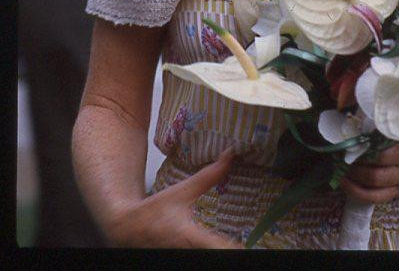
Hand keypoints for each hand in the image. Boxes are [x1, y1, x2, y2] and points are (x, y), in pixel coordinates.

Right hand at [104, 148, 242, 247]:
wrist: (127, 229)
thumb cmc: (154, 211)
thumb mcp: (182, 192)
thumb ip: (209, 177)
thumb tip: (229, 156)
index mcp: (191, 237)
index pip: (222, 249)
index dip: (238, 247)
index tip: (253, 242)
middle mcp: (188, 253)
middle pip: (218, 257)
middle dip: (232, 250)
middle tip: (249, 243)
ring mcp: (182, 260)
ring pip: (210, 260)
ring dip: (221, 252)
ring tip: (236, 244)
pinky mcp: (179, 263)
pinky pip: (201, 260)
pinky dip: (209, 254)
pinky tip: (218, 246)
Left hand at [341, 124, 398, 204]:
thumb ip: (388, 125)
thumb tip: (358, 117)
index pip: (383, 156)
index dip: (363, 152)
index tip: (348, 144)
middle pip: (376, 176)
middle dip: (355, 169)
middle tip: (341, 158)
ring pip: (374, 191)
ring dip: (354, 182)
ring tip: (340, 171)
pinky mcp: (396, 193)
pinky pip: (375, 199)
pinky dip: (357, 193)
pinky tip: (346, 184)